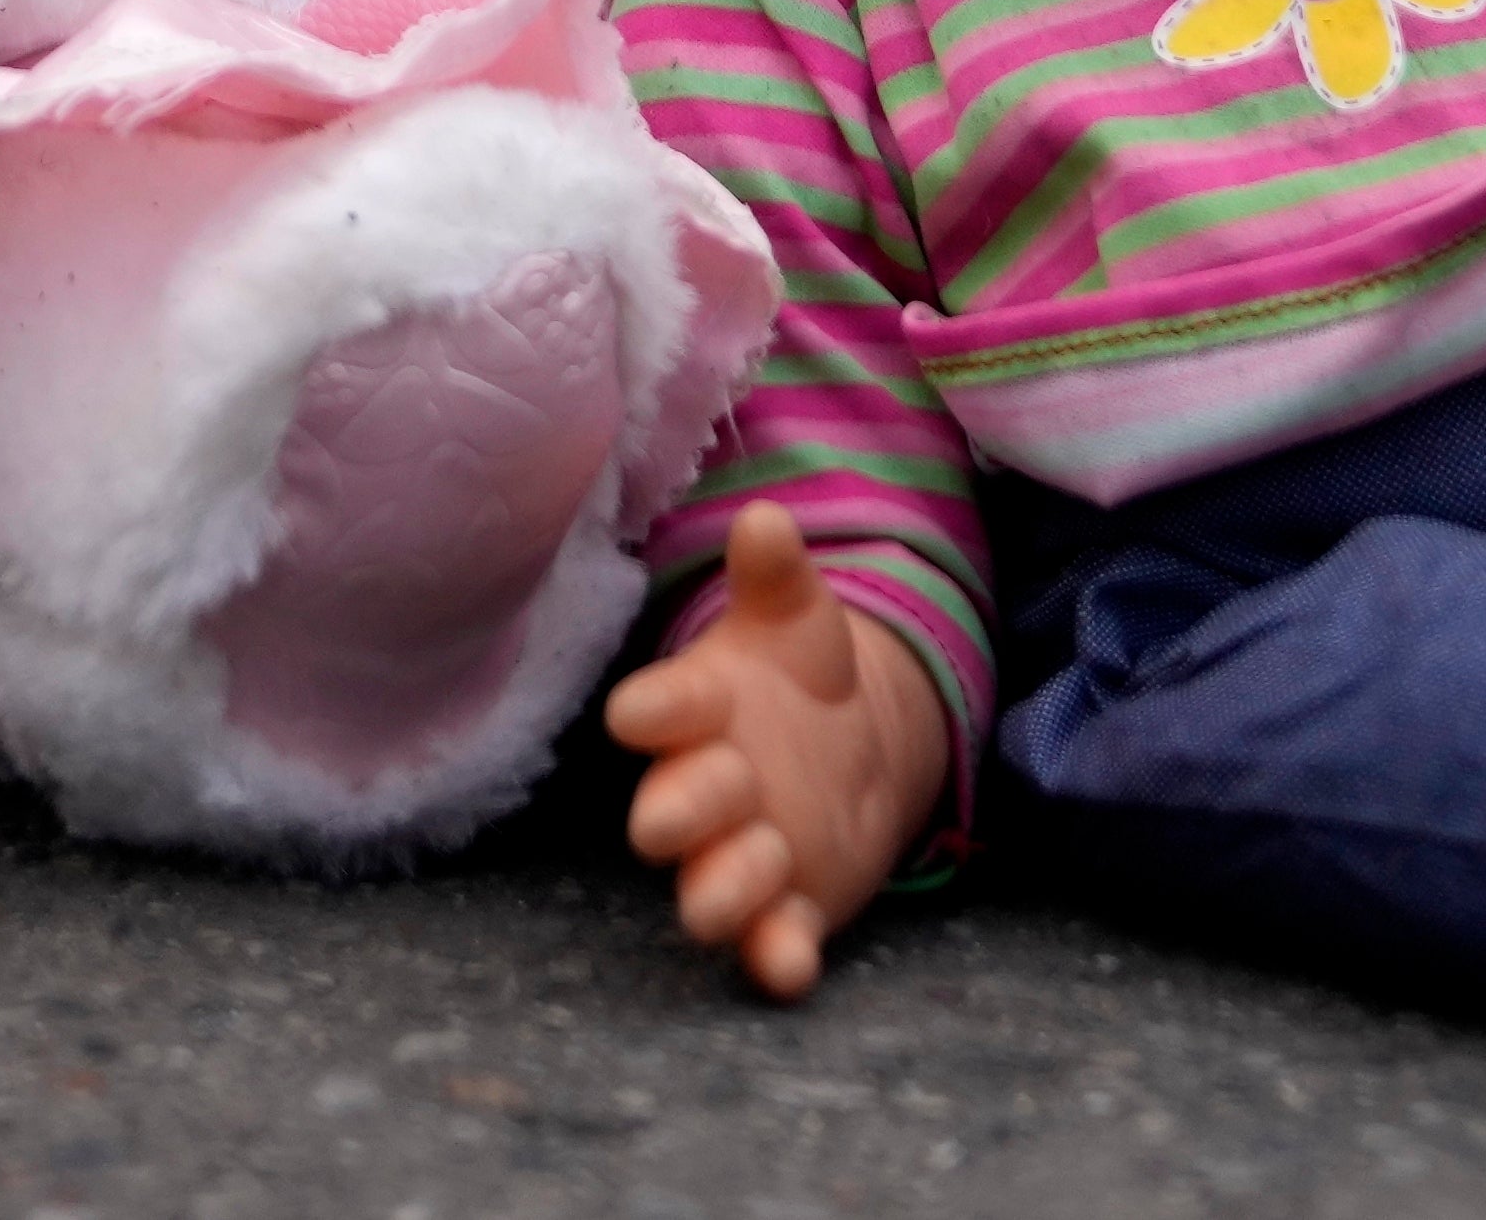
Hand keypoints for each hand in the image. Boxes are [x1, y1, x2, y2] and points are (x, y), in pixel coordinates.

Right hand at [594, 505, 961, 998]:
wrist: (848, 749)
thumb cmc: (799, 675)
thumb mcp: (798, 618)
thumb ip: (778, 575)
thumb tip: (767, 518)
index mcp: (702, 711)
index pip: (664, 708)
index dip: (654, 712)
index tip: (637, 714)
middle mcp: (710, 789)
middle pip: (677, 808)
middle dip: (677, 813)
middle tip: (668, 822)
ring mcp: (746, 853)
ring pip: (716, 886)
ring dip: (724, 888)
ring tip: (743, 884)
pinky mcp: (790, 908)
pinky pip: (775, 942)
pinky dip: (779, 958)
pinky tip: (792, 968)